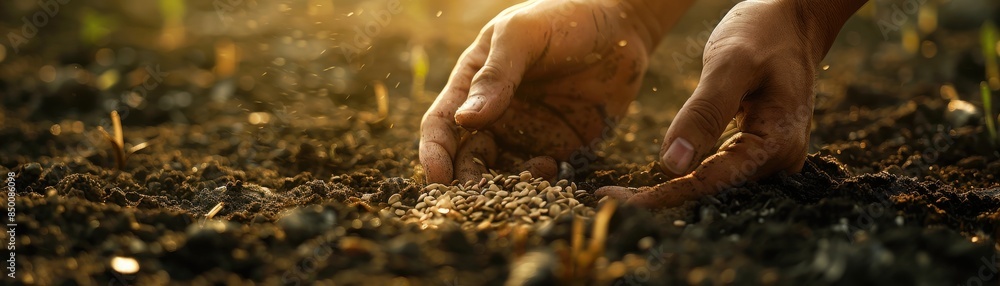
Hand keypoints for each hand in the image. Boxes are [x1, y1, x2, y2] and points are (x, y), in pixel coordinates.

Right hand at [419, 0, 683, 182]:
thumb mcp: (522, 36)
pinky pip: (541, 175)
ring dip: (507, 185)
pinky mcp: (560, 147)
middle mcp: (495, 114)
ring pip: (502, 172)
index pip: (442, 124)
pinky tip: (552, 170)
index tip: (437, 178)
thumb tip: (465, 120)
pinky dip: (540, 182)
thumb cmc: (563, 18)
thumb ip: (496, 75)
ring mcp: (527, 133)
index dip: (435, 153)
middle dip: (468, 179)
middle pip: (468, 157)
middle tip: (480, 194)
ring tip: (528, 177)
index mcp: (473, 83)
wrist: (622, 24)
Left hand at [596, 0, 864, 208]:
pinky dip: (689, 176)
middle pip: (714, 192)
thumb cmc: (765, 34)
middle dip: (664, 198)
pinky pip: (721, 172)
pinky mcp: (759, 150)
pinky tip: (658, 179)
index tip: (617, 202)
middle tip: (611, 199)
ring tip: (626, 194)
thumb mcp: (731, 65)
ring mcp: (772, 158)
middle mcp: (779, 160)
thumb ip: (704, 113)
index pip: (712, 183)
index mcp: (776, 143)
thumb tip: (672, 165)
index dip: (664, 196)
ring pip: (716, 186)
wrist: (794, 21)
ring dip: (673, 190)